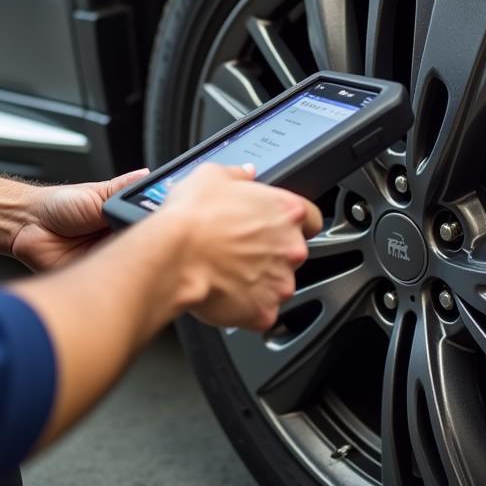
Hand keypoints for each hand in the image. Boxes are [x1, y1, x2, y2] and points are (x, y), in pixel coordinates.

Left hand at [12, 168, 148, 271]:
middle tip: (143, 233)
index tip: (162, 218)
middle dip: (144, 238)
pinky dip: (113, 271)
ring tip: (125, 245)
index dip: (155, 220)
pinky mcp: (94, 273)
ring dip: (129, 255)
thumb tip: (146, 174)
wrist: (27, 224)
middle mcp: (116, 234)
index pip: (146, 218)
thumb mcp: (96, 192)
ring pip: (128, 259)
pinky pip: (110, 275)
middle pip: (141, 240)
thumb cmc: (58, 205)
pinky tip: (113, 261)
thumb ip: (123, 188)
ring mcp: (106, 254)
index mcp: (120, 213)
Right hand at [159, 163, 322, 331]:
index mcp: (286, 211)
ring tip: (228, 273)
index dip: (292, 223)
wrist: (175, 255)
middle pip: (292, 253)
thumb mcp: (212, 176)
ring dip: (259, 281)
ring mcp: (280, 282)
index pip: (311, 218)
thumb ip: (238, 174)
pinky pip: (261, 312)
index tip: (276, 226)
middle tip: (240, 250)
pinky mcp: (264, 311)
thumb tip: (245, 173)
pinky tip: (225, 294)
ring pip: (277, 284)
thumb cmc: (193, 216)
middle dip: (271, 253)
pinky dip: (247, 307)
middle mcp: (291, 247)